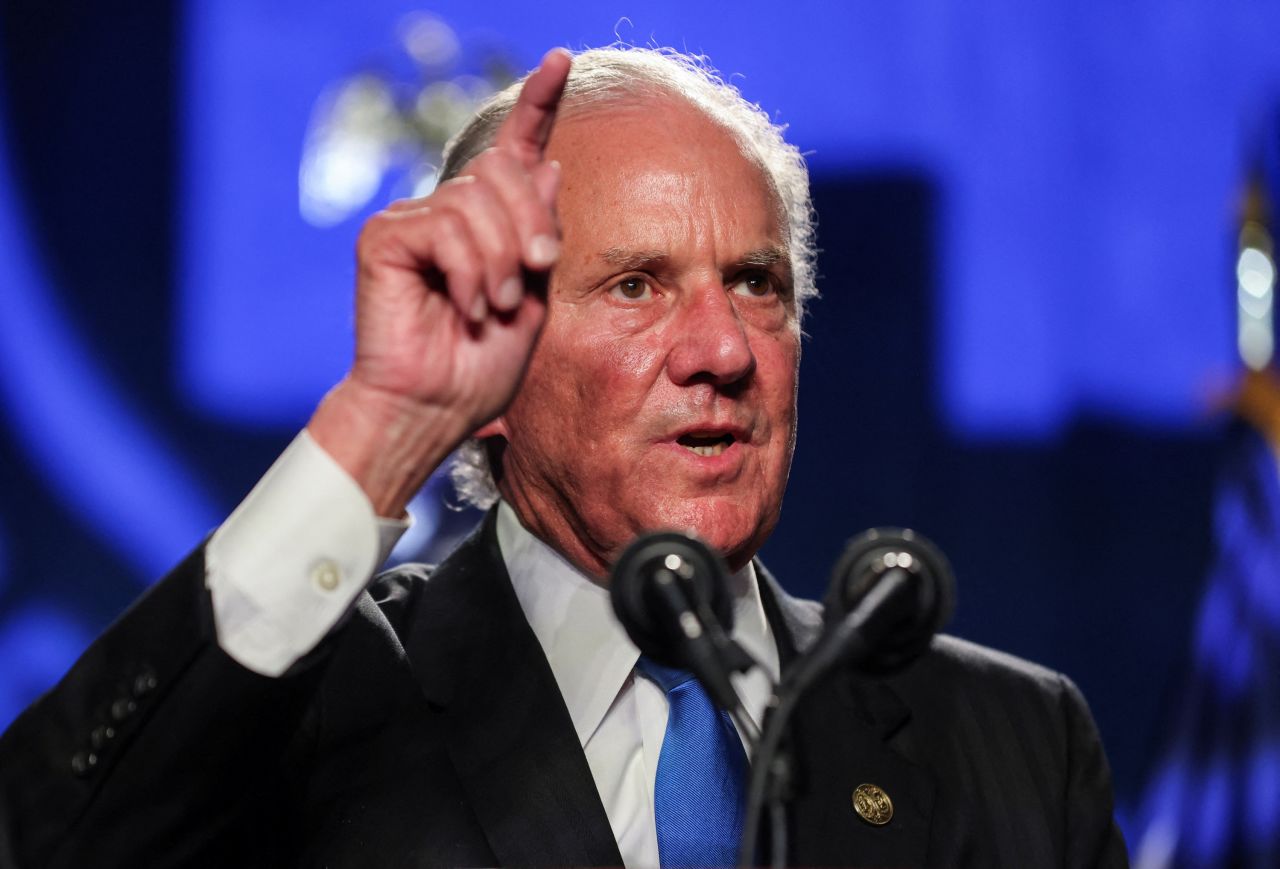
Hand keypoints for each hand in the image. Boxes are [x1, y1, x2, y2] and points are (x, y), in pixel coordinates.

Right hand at [308, 49, 570, 513]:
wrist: (436, 407)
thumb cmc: (483, 363)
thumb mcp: (535, 296)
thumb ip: (541, 233)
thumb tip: (548, 164)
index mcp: (489, 224)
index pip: (515, 152)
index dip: (538, 105)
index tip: (562, 59)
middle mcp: (449, 212)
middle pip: (505, 172)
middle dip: (532, 226)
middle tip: (531, 278)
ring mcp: (414, 221)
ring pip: (477, 201)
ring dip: (500, 261)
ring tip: (493, 306)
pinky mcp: (384, 237)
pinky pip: (446, 227)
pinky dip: (468, 272)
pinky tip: (465, 306)